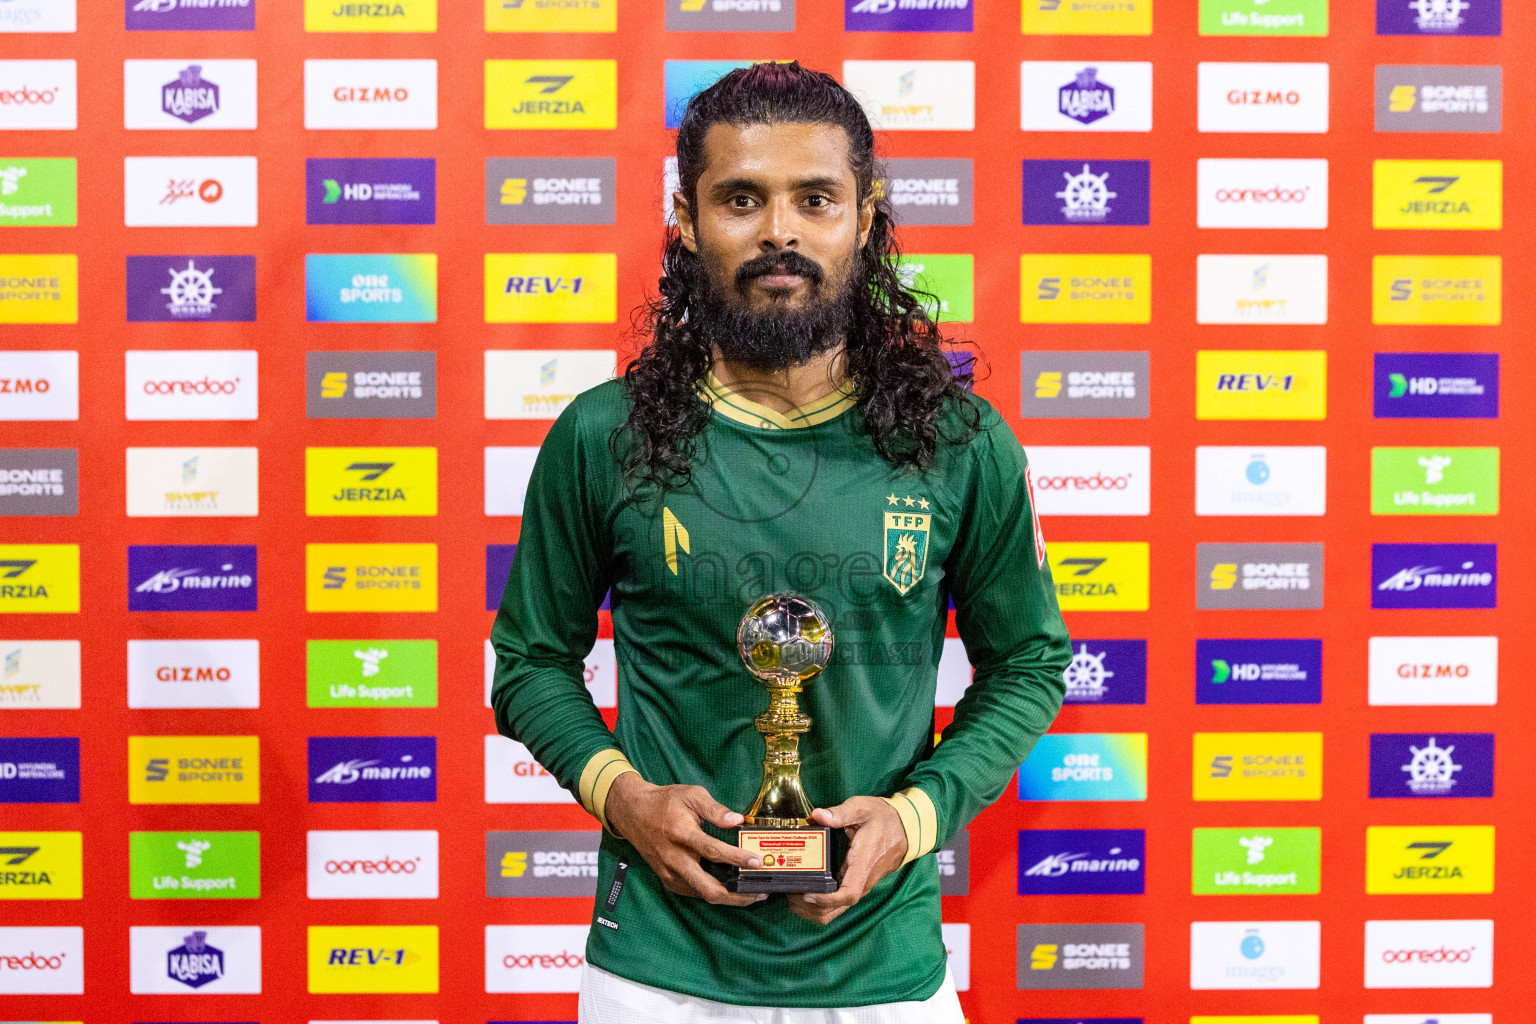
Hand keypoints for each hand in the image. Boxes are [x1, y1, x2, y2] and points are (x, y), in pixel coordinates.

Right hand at [603, 772, 765, 906]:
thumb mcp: (692, 795)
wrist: (633, 813)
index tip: (756, 862)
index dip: (737, 859)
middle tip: (759, 893)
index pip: (713, 851)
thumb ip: (716, 809)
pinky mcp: (667, 879)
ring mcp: (670, 872)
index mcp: (681, 834)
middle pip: (709, 888)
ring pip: (702, 894)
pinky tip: (728, 888)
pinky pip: (693, 892)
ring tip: (750, 892)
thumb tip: (737, 820)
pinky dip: (712, 892)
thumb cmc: (665, 802)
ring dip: (728, 897)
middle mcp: (675, 858)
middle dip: (737, 895)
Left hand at [788, 796, 907, 924]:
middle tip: (790, 895)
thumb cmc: (884, 818)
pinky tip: (806, 893)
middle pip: (838, 909)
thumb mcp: (862, 808)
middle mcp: (862, 880)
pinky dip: (822, 904)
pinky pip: (840, 902)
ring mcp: (860, 884)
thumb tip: (818, 815)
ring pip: (838, 909)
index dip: (827, 900)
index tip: (807, 895)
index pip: (848, 894)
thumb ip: (840, 813)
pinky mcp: (857, 883)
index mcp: (863, 864)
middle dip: (812, 908)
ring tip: (794, 896)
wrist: (905, 827)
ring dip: (815, 909)